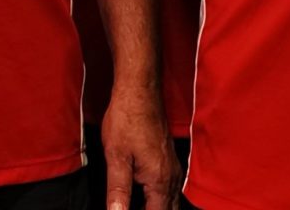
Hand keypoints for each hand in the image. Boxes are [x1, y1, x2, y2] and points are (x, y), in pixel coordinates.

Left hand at [100, 83, 177, 209]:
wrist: (140, 92)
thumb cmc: (127, 120)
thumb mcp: (116, 158)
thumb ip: (118, 191)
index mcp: (160, 181)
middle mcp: (172, 177)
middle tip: (128, 208)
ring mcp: (172, 168)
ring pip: (170, 202)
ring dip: (156, 208)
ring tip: (136, 205)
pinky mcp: (169, 160)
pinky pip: (169, 190)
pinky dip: (159, 200)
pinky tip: (144, 198)